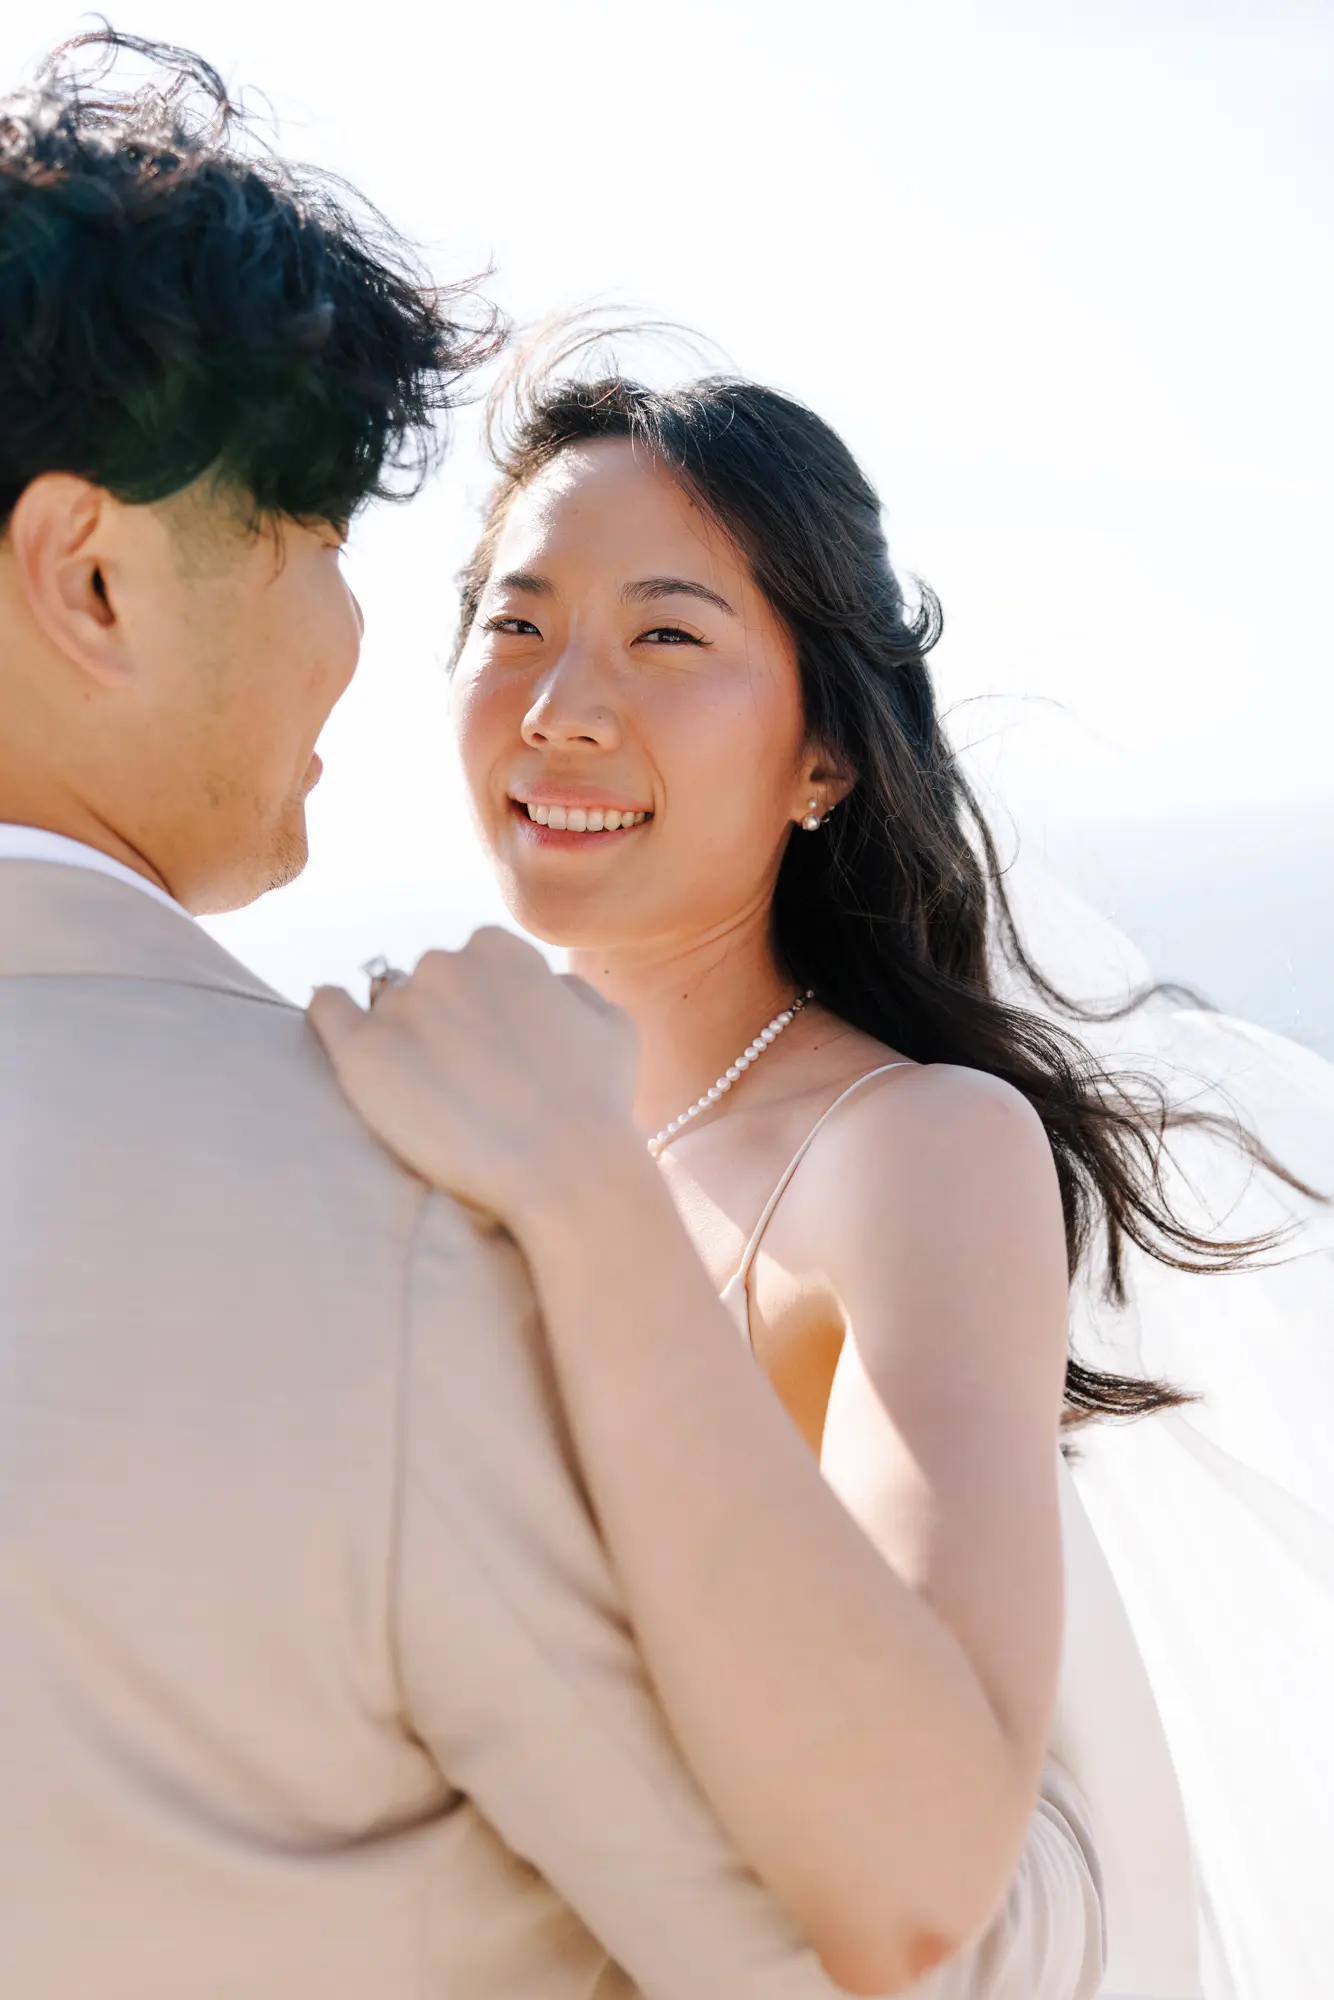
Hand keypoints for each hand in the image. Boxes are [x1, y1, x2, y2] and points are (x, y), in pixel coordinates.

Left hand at [308, 928, 640, 1229]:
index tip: (492, 1049)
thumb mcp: (611, 1024)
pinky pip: (327, 1010)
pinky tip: (344, 1036)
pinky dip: (332, 1016)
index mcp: (498, 947)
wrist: (564, 1170)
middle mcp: (443, 963)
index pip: (474, 962)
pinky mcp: (362, 1053)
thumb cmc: (596, 1104)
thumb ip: (569, 990)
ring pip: (383, 1007)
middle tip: (463, 1080)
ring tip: (426, 1093)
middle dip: (441, 1021)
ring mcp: (399, 1007)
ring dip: (400, 1038)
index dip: (484, 1007)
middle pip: (427, 984)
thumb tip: (546, 987)